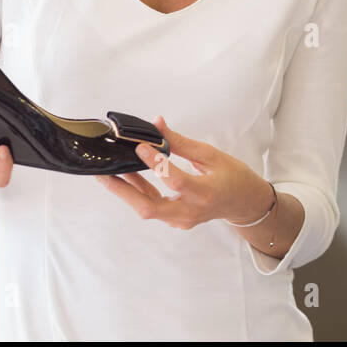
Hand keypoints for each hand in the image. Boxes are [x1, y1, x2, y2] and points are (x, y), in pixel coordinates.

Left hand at [95, 116, 265, 229]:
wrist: (244, 203)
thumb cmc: (233, 177)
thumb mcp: (212, 155)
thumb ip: (182, 143)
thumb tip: (156, 125)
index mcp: (204, 193)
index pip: (174, 180)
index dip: (156, 163)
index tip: (140, 145)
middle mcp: (190, 211)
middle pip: (148, 207)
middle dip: (122, 190)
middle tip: (102, 173)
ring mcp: (181, 220)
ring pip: (146, 208)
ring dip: (125, 190)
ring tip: (107, 171)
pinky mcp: (175, 220)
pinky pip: (151, 207)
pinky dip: (138, 192)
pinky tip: (127, 176)